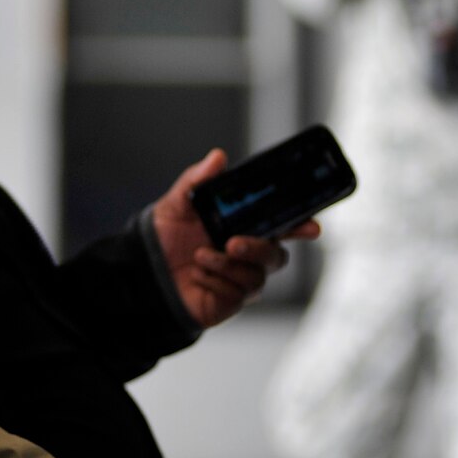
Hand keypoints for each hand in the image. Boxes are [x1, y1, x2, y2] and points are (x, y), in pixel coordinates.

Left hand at [151, 149, 320, 328]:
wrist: (146, 269)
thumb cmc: (167, 234)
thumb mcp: (179, 201)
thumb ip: (198, 179)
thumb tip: (218, 157)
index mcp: (247, 227)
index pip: (284, 225)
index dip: (303, 226)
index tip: (312, 227)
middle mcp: (250, 254)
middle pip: (278, 256)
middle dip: (259, 248)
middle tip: (233, 243)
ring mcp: (242, 279)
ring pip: (257, 276)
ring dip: (227, 265)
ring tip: (199, 257)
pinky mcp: (231, 301)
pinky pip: (238, 294)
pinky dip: (215, 281)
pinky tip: (197, 274)